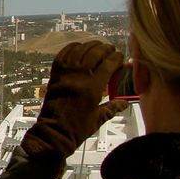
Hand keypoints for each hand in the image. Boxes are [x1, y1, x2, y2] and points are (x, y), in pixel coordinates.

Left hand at [22, 40, 124, 169]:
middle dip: (105, 49)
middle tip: (111, 50)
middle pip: (95, 53)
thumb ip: (113, 107)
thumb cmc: (77, 128)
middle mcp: (78, 77)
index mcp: (92, 87)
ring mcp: (65, 74)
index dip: (116, 57)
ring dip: (90, 46)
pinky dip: (72, 48)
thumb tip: (125, 103)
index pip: (108, 64)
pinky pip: (63, 54)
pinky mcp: (55, 74)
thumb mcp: (99, 118)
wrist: (54, 133)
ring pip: (79, 50)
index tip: (121, 56)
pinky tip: (79, 47)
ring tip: (98, 46)